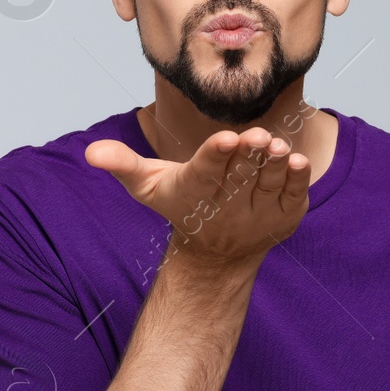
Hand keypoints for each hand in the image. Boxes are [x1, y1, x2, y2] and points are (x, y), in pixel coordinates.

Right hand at [85, 125, 311, 267]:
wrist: (217, 254)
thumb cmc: (182, 205)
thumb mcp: (150, 187)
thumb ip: (124, 165)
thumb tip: (91, 151)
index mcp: (195, 192)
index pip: (206, 172)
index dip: (216, 156)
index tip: (227, 138)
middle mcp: (227, 206)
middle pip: (239, 176)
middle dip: (249, 156)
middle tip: (258, 136)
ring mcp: (258, 213)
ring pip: (267, 185)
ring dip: (274, 166)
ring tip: (278, 146)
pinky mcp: (284, 216)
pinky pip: (292, 197)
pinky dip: (297, 182)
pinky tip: (298, 162)